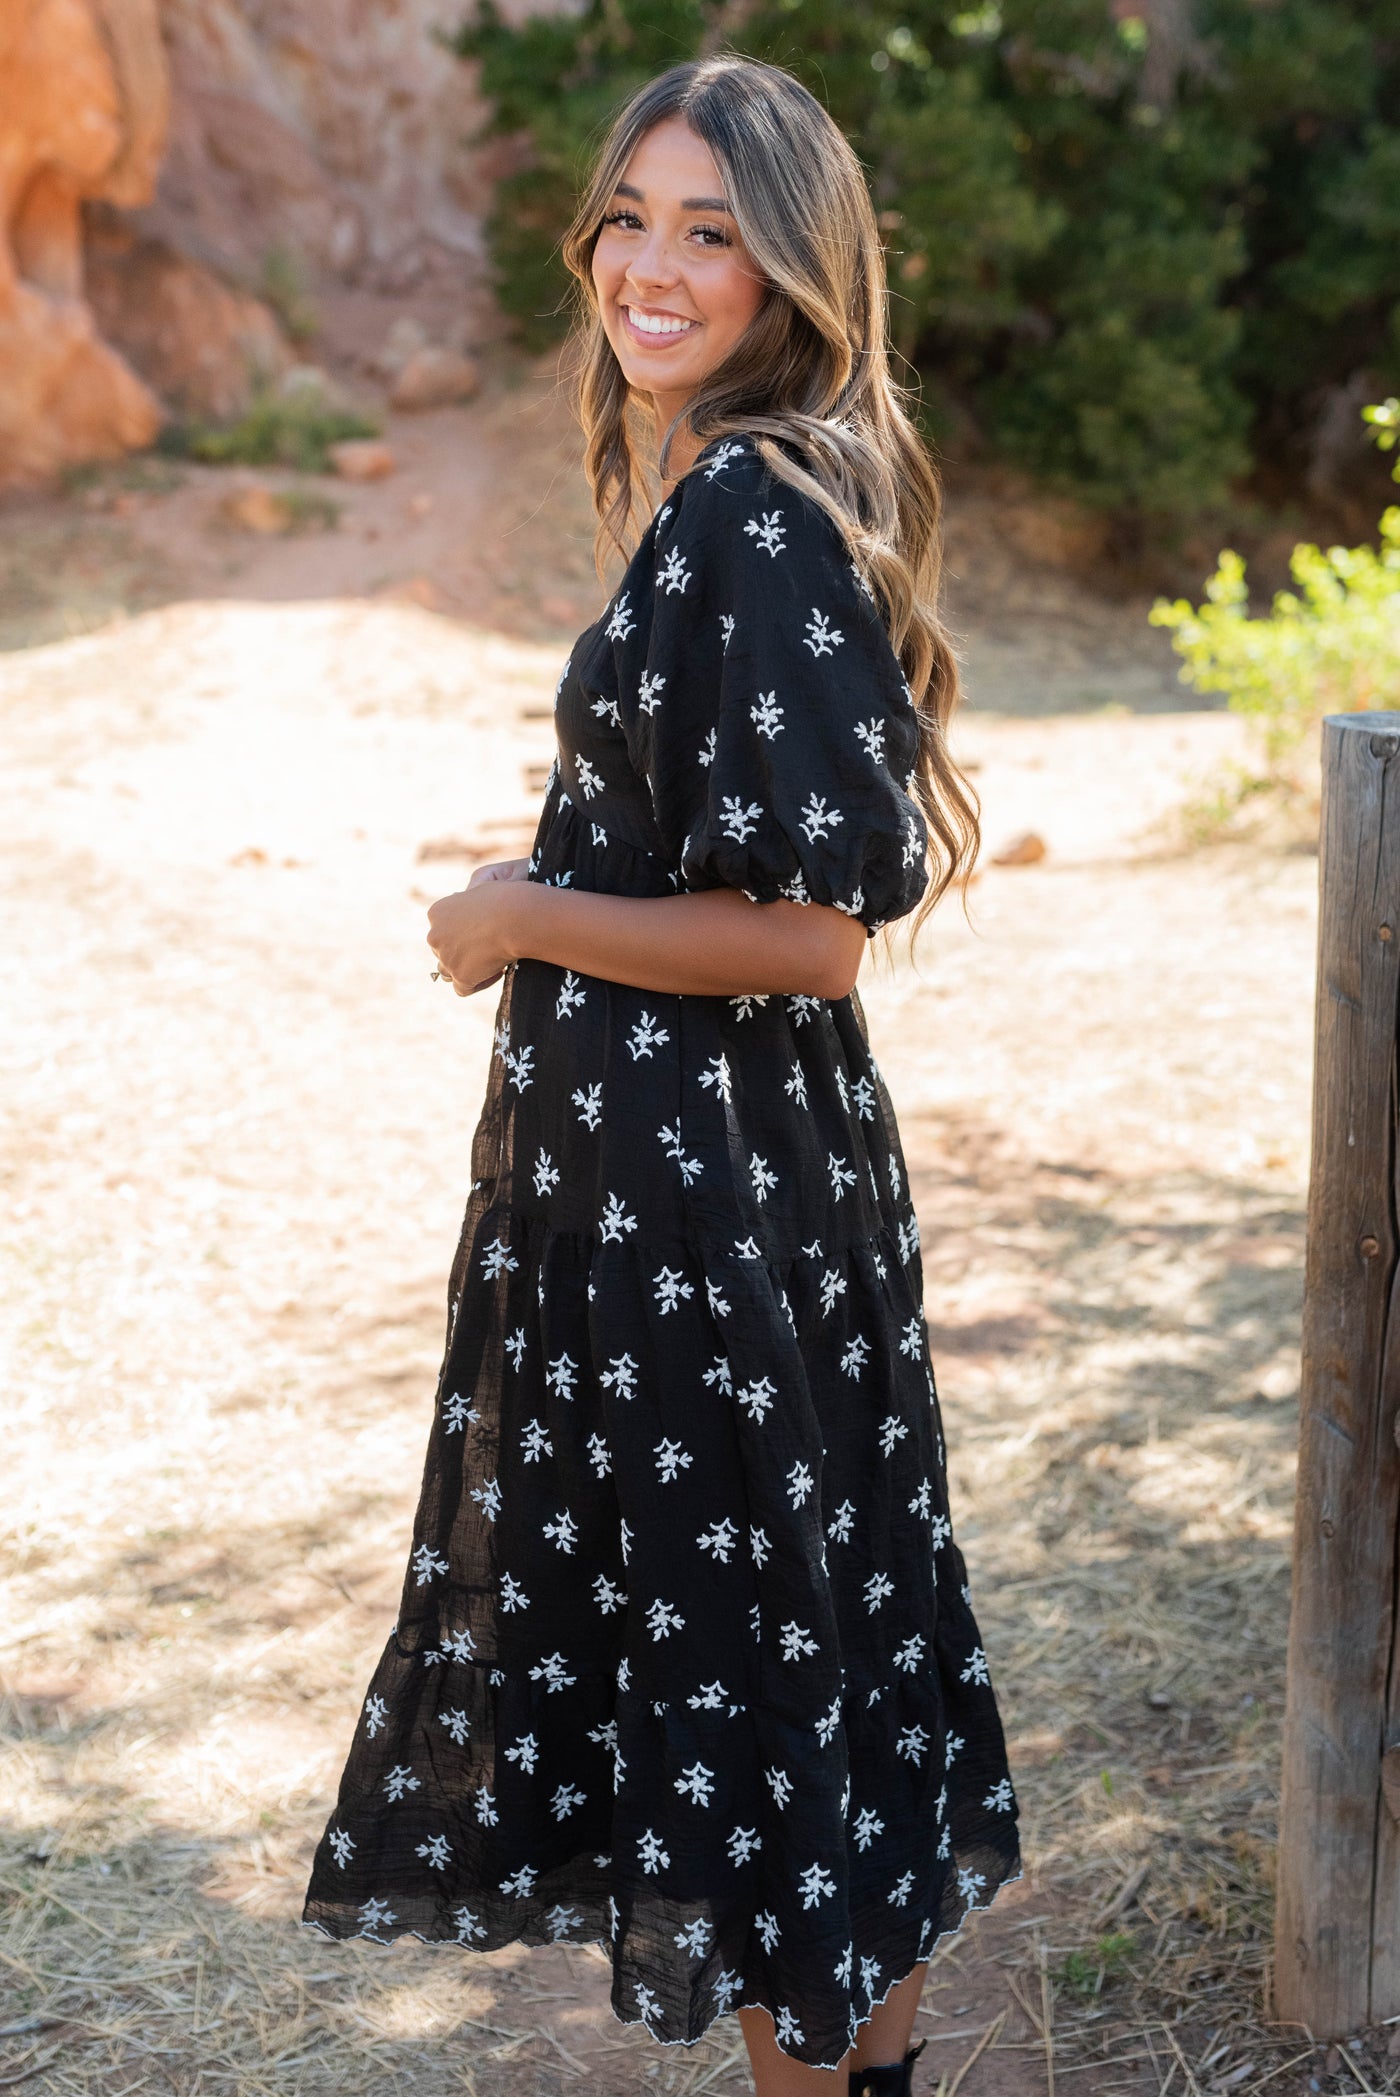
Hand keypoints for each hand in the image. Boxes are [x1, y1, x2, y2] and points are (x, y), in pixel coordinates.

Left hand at [427, 865, 526, 995]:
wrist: (516, 916)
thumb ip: (470, 902)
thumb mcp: (483, 887)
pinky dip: (479, 983)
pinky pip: (463, 989)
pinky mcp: (460, 975)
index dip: (462, 934)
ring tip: (493, 962)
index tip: (485, 933)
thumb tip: (469, 920)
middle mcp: (435, 935)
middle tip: (490, 950)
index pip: (442, 930)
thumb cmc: (506, 898)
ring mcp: (446, 957)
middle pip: (442, 951)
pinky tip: (499, 971)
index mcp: (436, 912)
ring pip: (449, 971)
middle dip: (463, 953)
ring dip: (468, 969)